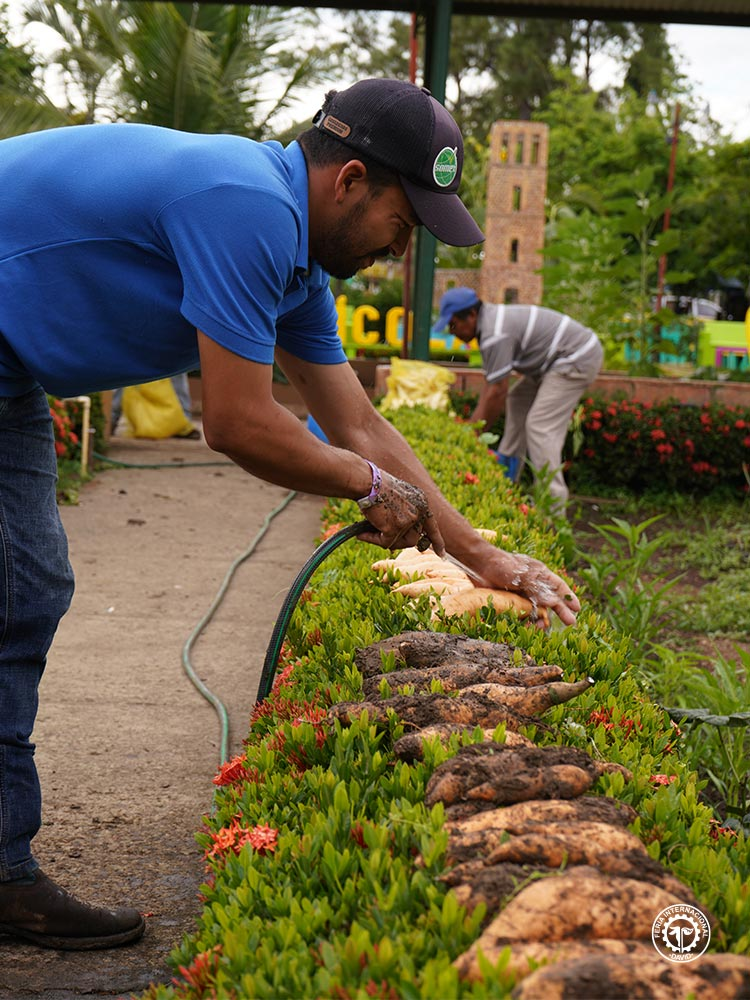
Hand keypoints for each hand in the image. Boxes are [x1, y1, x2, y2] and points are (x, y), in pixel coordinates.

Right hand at [356, 471, 445, 554]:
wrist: (366, 481)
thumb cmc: (375, 486)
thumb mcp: (397, 496)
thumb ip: (403, 511)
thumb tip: (397, 535)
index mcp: (421, 501)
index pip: (431, 525)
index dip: (436, 541)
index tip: (441, 554)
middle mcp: (419, 510)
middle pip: (415, 538)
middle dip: (399, 542)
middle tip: (383, 540)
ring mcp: (409, 519)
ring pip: (401, 542)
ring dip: (386, 541)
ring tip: (369, 533)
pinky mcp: (396, 527)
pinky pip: (386, 542)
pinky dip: (373, 539)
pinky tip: (362, 534)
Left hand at [459, 548, 579, 626]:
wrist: (479, 565)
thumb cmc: (502, 565)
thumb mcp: (523, 576)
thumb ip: (538, 590)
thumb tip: (554, 603)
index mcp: (539, 574)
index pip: (558, 587)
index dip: (569, 597)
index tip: (577, 609)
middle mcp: (533, 584)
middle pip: (550, 600)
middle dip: (560, 612)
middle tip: (571, 623)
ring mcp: (522, 593)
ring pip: (537, 609)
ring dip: (541, 619)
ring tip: (542, 628)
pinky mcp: (511, 601)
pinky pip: (522, 614)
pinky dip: (526, 621)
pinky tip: (527, 627)